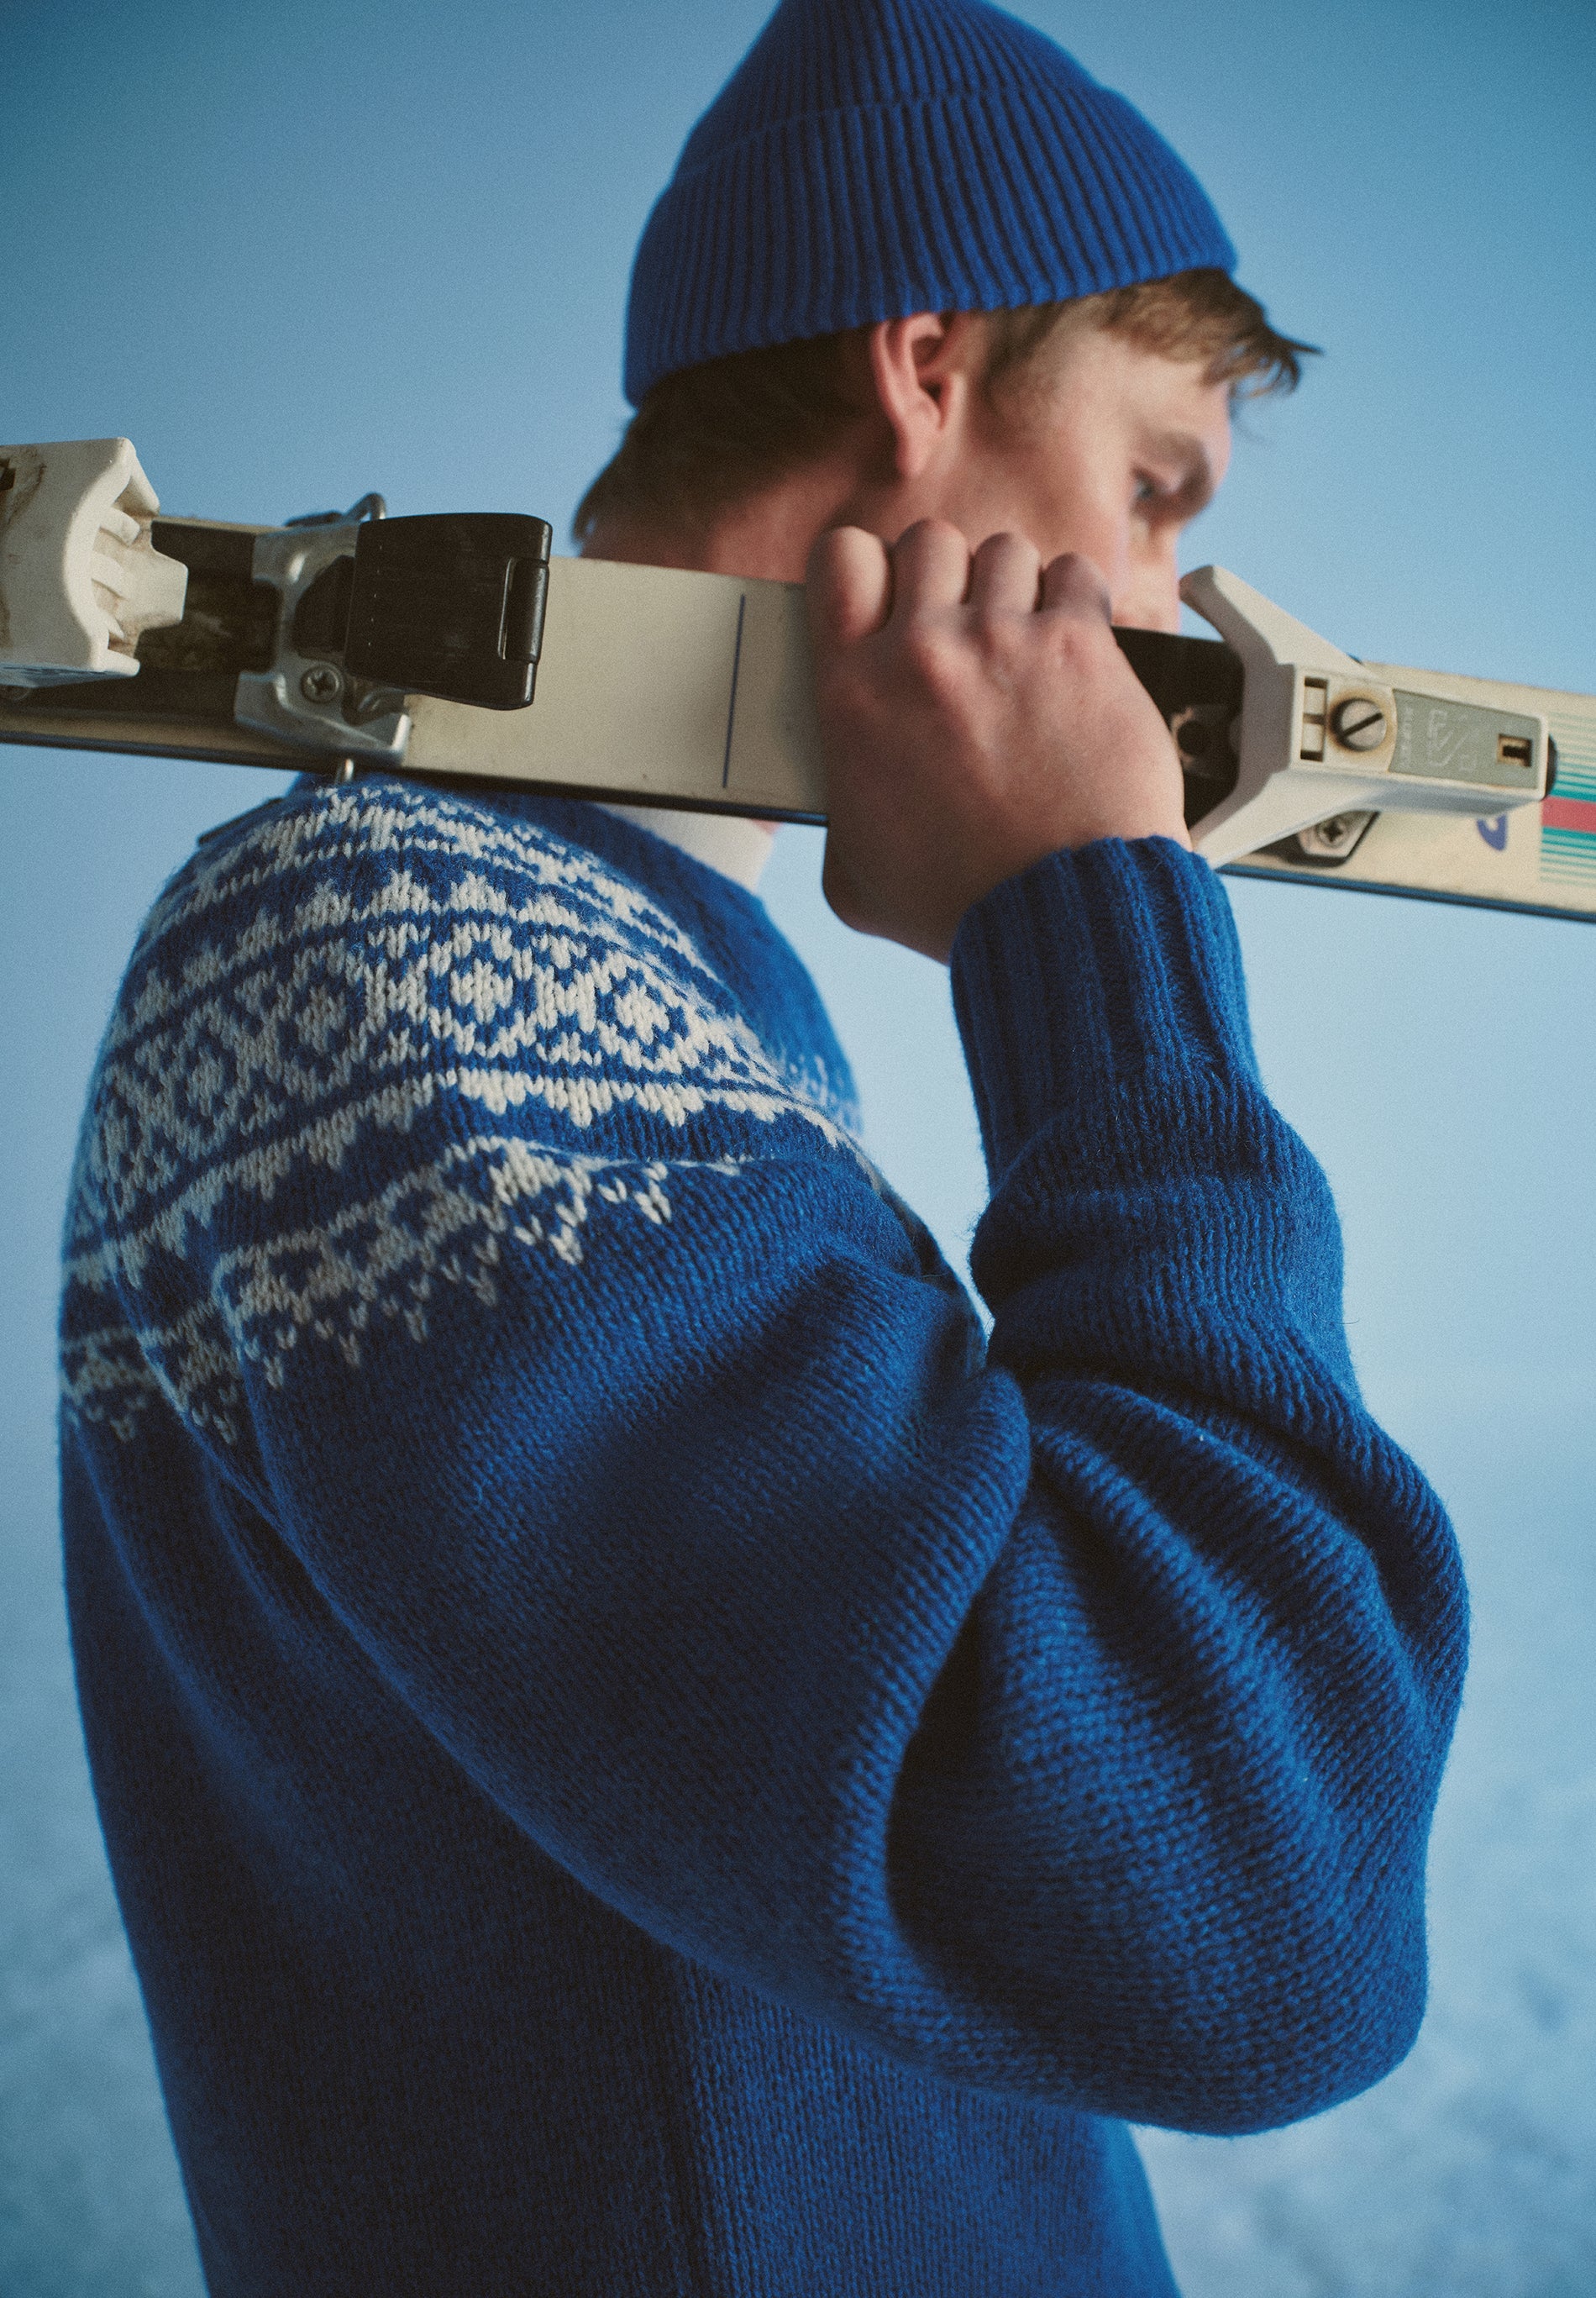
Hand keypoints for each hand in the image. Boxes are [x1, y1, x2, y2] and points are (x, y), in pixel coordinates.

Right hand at [805, 520, 1189, 961]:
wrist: (1064, 916)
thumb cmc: (962, 906)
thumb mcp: (855, 876)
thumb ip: (839, 814)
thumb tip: (841, 799)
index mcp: (854, 694)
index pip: (840, 557)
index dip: (866, 567)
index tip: (887, 597)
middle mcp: (924, 653)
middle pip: (927, 542)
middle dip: (946, 578)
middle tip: (964, 631)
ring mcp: (1005, 642)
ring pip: (1003, 553)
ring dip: (1013, 591)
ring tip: (1024, 647)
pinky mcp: (1080, 648)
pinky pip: (1076, 577)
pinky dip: (1075, 602)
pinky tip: (1074, 648)